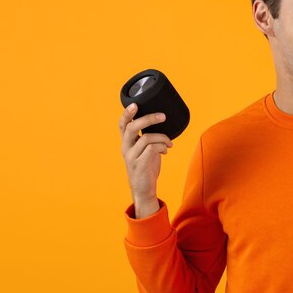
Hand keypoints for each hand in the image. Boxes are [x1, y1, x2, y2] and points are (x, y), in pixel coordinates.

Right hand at [119, 103, 173, 217]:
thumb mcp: (145, 149)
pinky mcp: (139, 164)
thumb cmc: (146, 166)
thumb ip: (148, 137)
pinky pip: (152, 148)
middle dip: (149, 119)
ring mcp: (132, 156)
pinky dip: (162, 146)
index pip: (122, 124)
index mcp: (126, 142)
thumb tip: (162, 123)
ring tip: (169, 143)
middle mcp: (126, 147)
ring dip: (162, 137)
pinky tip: (166, 150)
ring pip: (147, 138)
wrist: (144, 188)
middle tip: (162, 116)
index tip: (135, 104)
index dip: (127, 113)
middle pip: (132, 127)